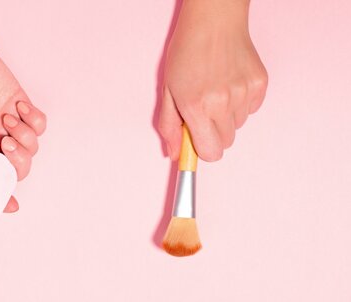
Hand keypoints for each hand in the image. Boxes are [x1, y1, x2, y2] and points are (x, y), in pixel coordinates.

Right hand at [0, 39, 45, 210]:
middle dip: (18, 161)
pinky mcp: (22, 108)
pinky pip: (40, 125)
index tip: (12, 207)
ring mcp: (9, 125)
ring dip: (25, 136)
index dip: (2, 196)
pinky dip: (35, 120)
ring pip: (32, 148)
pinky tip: (19, 107)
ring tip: (7, 118)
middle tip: (5, 142)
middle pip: (18, 168)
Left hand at [158, 0, 267, 160]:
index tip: (198, 140)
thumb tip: (174, 154)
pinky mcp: (260, 85)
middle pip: (226, 143)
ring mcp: (244, 94)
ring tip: (215, 90)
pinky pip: (251, 110)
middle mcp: (223, 103)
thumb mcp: (168, 90)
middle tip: (203, 109)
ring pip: (238, 126)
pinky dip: (241, 103)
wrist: (214, 20)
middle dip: (212, 132)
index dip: (203, 149)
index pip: (211, 153)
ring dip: (226, 116)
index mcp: (197, 107)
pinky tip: (230, 83)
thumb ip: (169, 126)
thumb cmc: (187, 52)